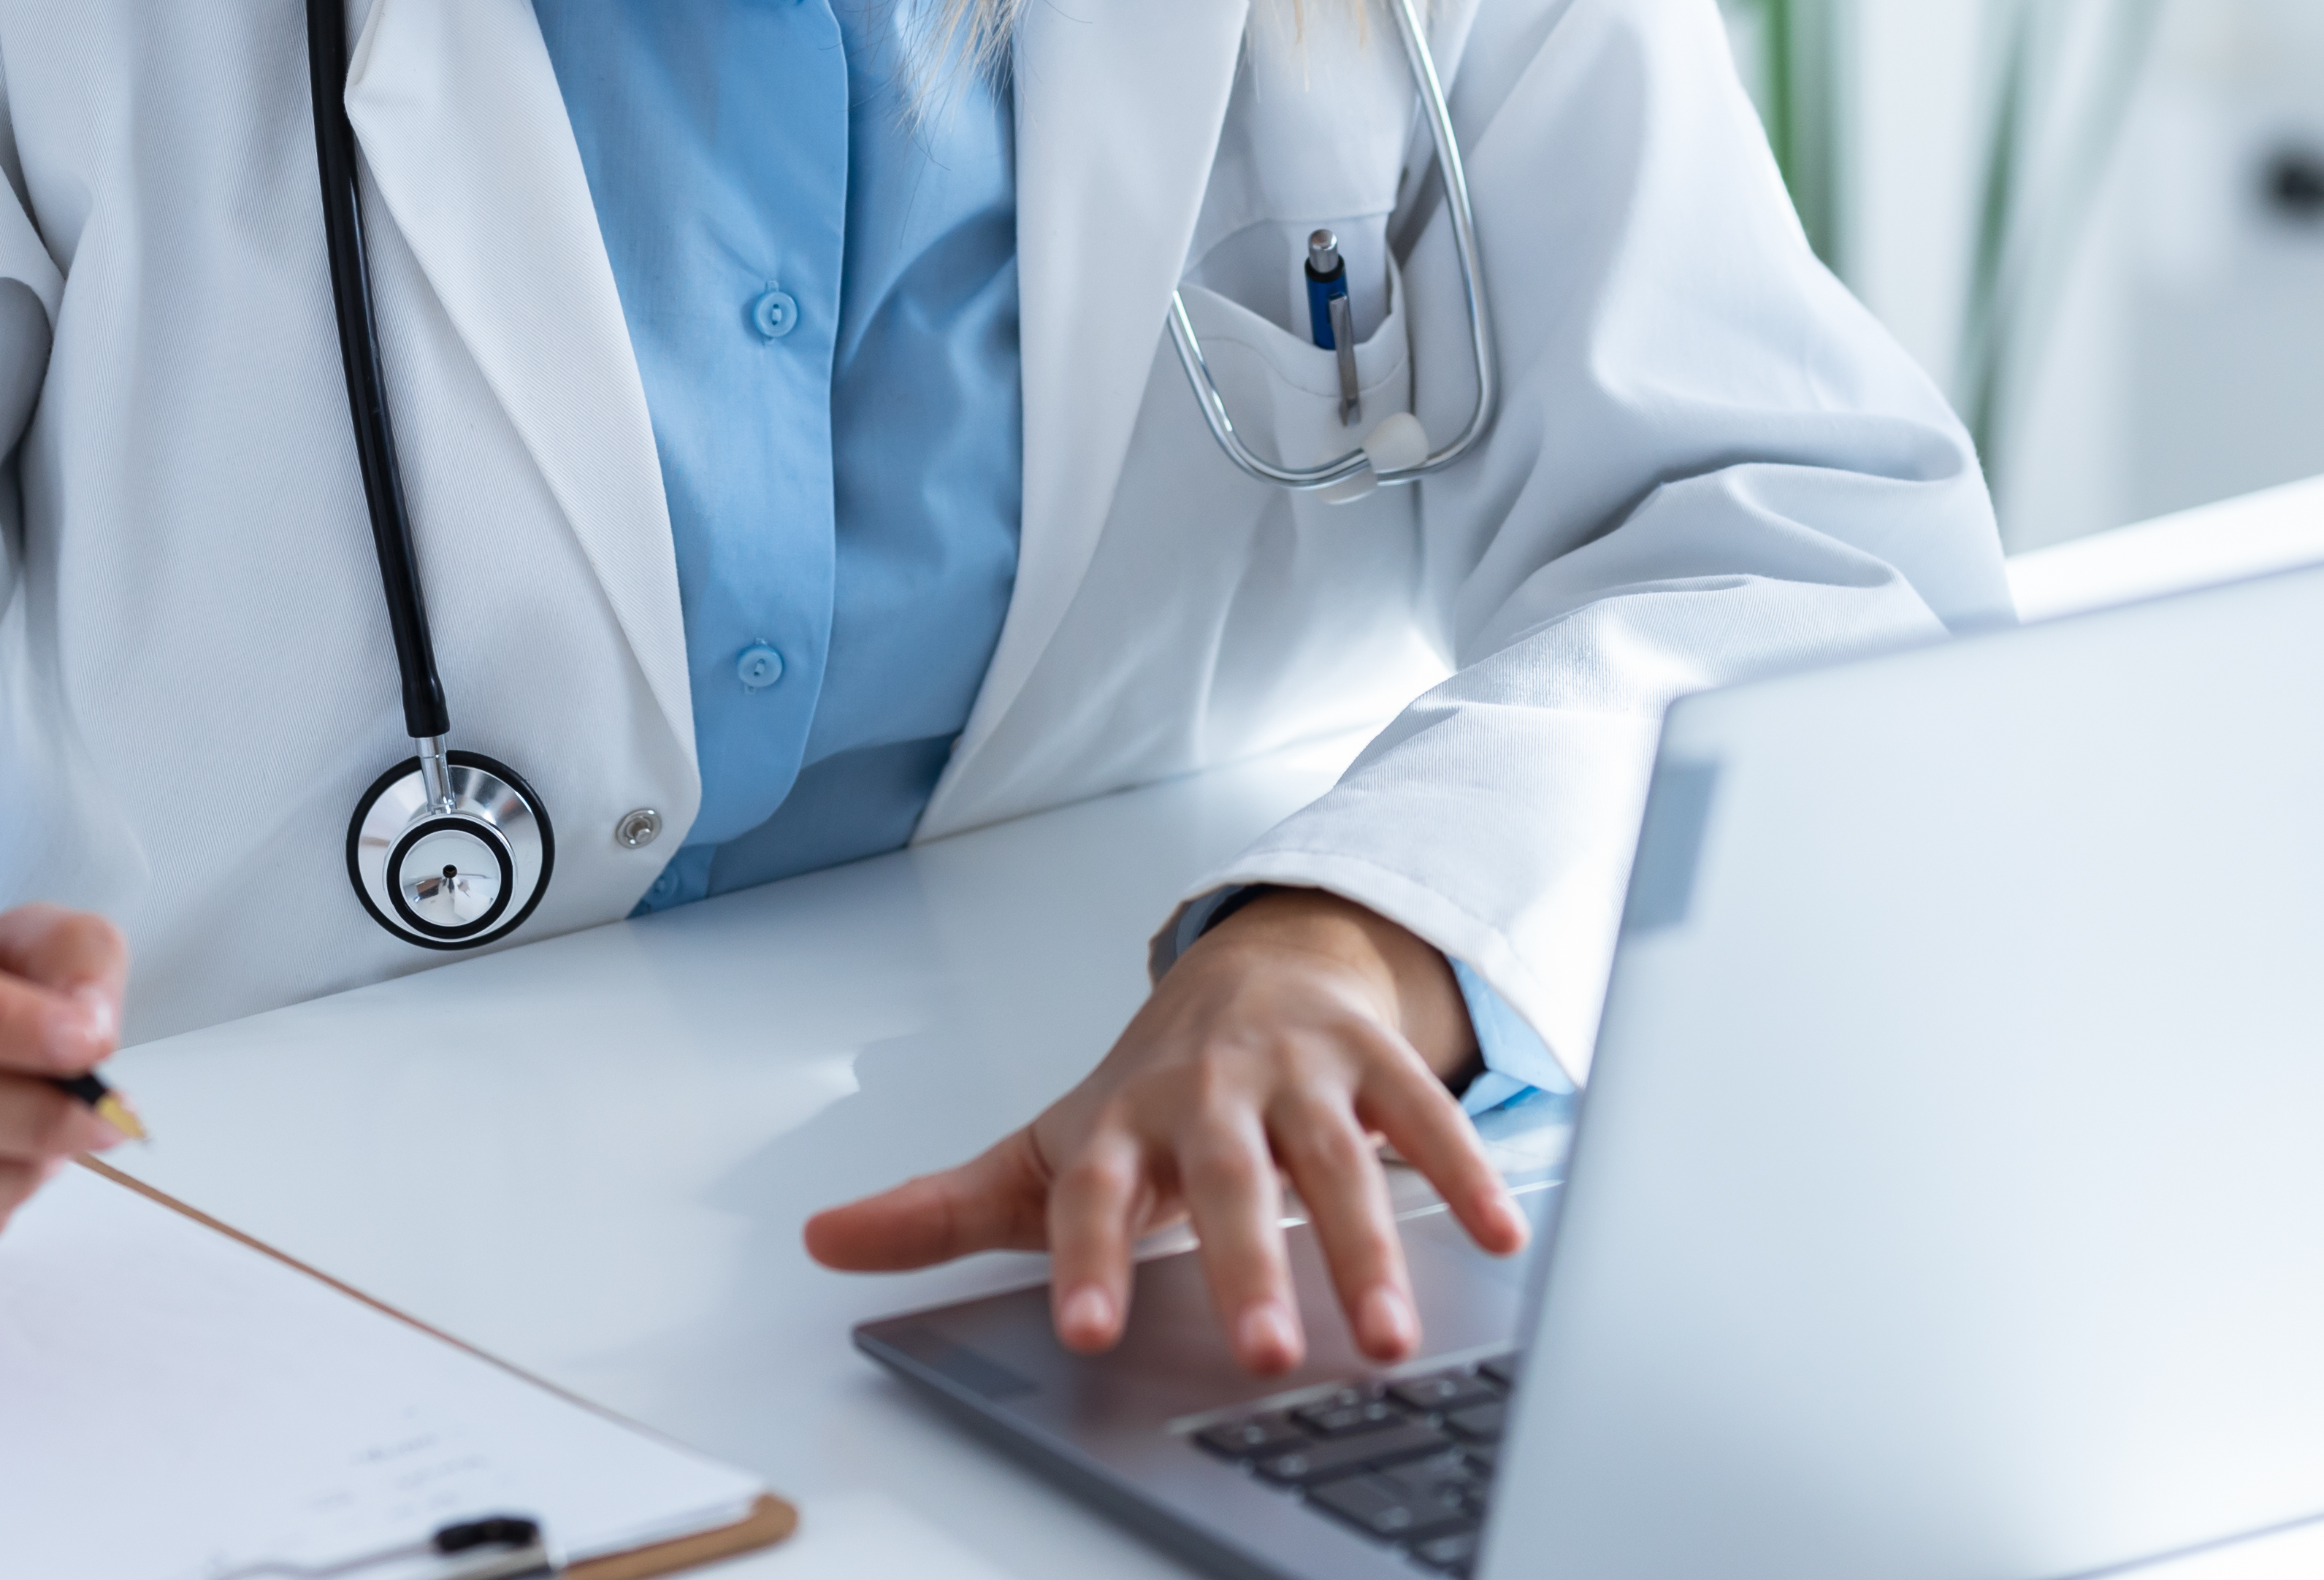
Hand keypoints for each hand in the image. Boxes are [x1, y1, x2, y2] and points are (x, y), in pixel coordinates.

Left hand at [799, 890, 1529, 1376]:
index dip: (1088, 1259)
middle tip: (1265, 1356)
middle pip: (1229, 1181)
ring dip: (1366, 1248)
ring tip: (1385, 1338)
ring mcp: (1296, 1071)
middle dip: (1249, 1265)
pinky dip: (1462, 1175)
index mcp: (1123, 1123)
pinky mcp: (1373, 1059)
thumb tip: (822, 1241)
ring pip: (1334, 1160)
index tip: (1085, 1331)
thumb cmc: (1151, 1087)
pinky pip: (1422, 1117)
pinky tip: (1501, 1241)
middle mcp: (1208, 1092)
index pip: (1093, 1195)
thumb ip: (944, 1206)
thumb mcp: (1049, 1145)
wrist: (1259, 966)